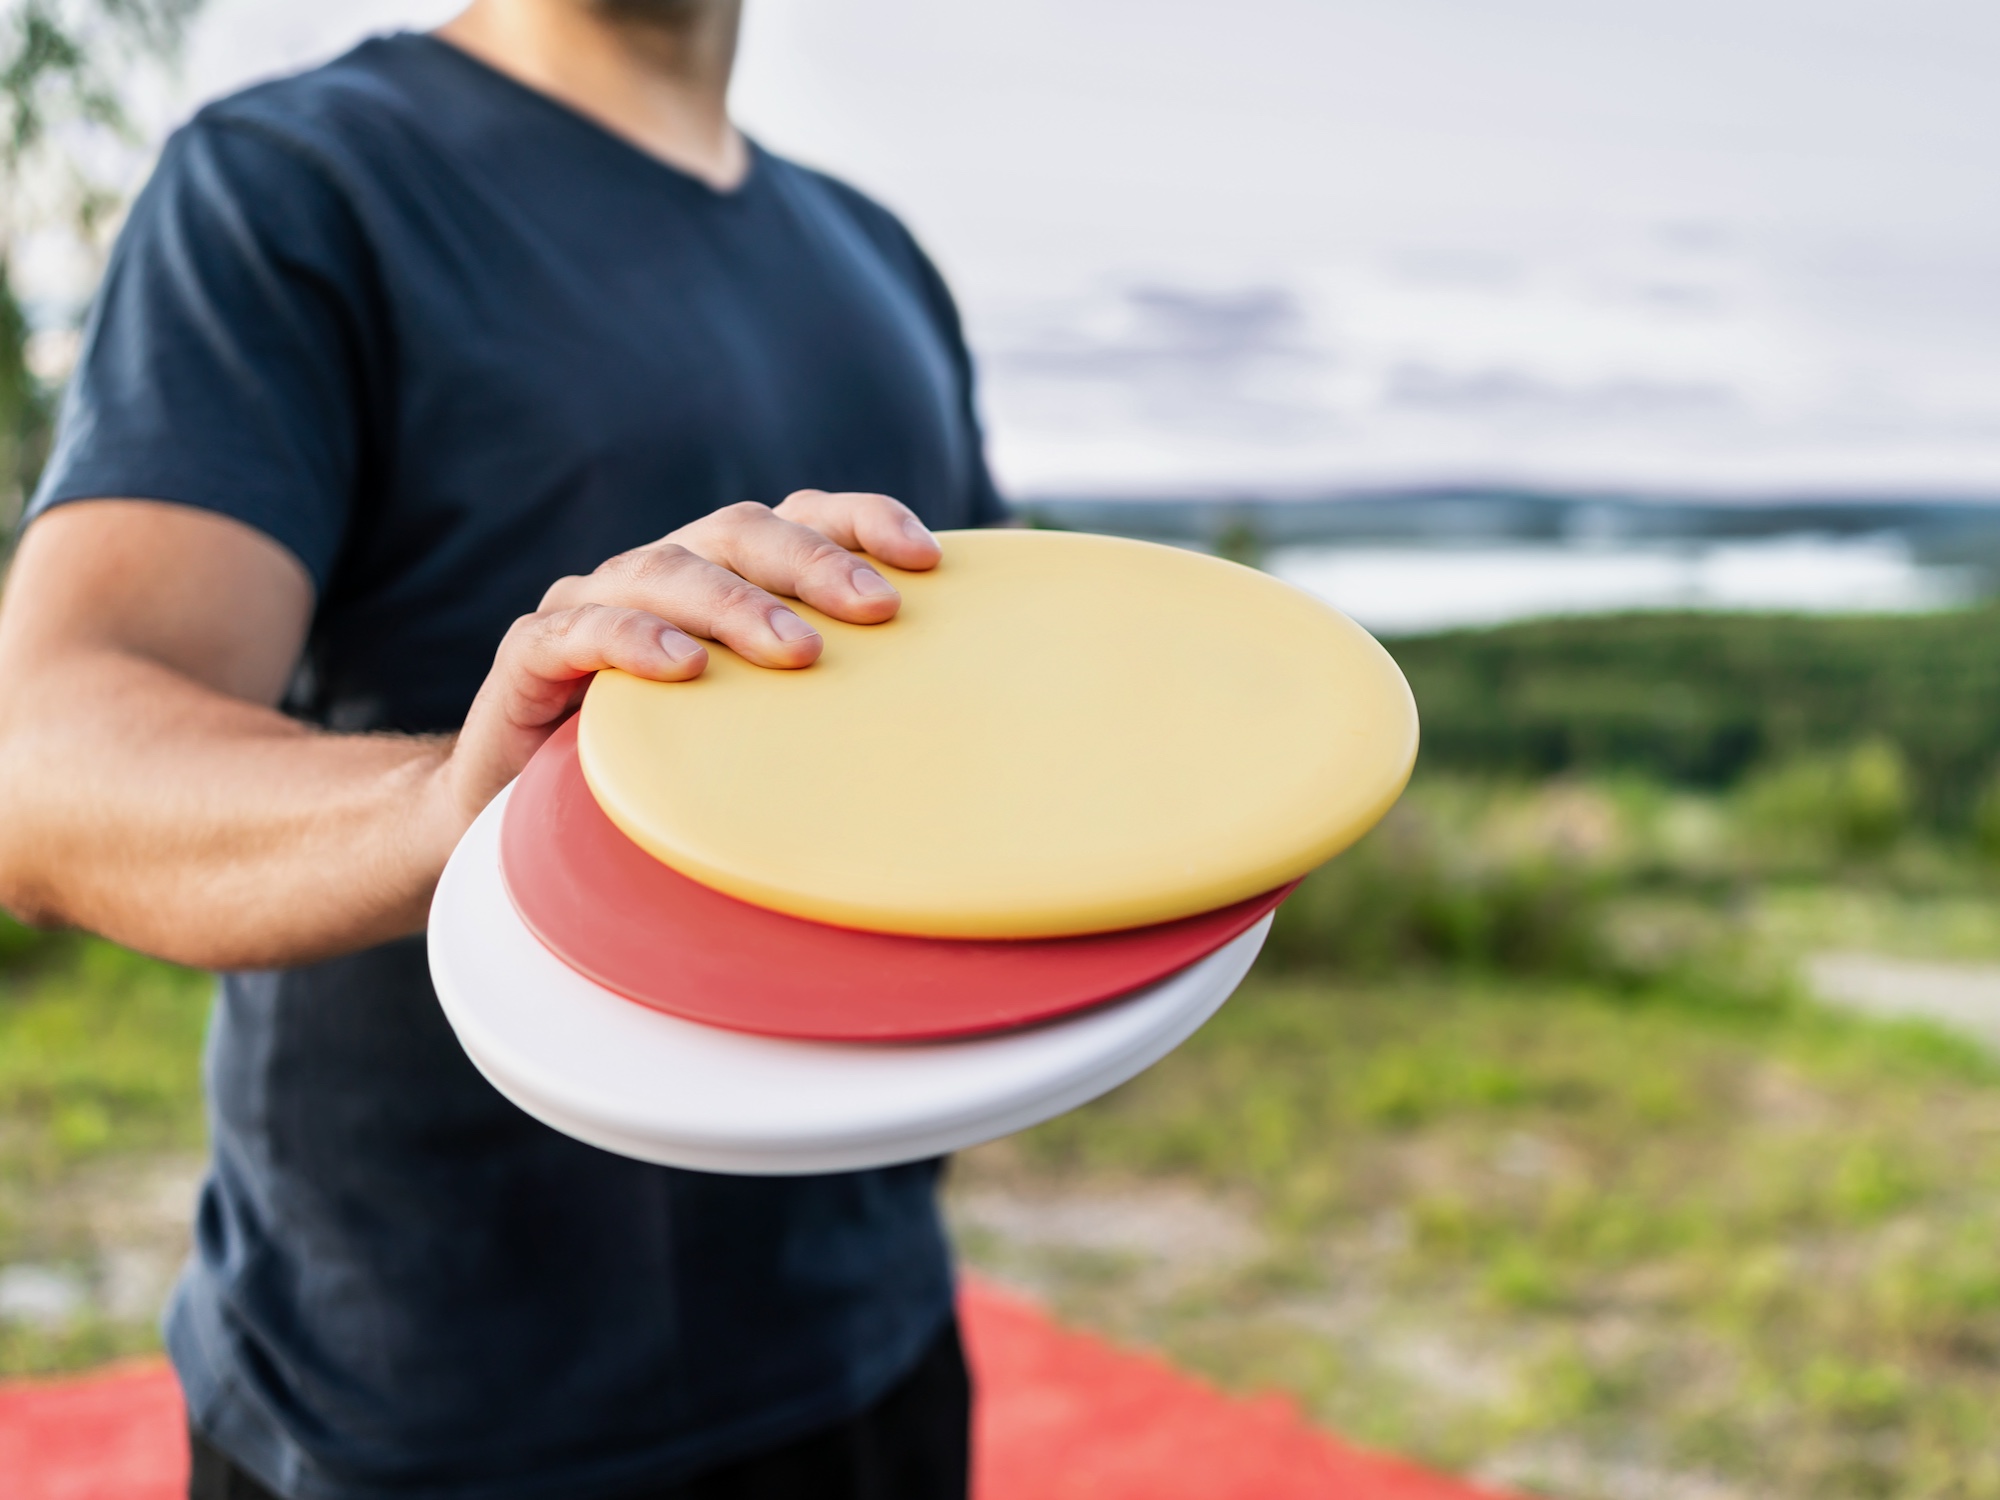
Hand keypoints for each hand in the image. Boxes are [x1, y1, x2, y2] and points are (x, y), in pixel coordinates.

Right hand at [438, 489, 942, 826]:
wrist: (517, 818)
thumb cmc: (663, 772)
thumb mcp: (757, 737)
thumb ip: (825, 713)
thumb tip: (945, 731)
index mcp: (721, 577)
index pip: (799, 517)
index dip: (861, 521)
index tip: (929, 560)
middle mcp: (660, 575)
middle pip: (739, 532)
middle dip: (814, 562)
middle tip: (877, 610)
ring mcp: (591, 606)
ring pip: (665, 568)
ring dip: (735, 603)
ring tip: (796, 652)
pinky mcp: (532, 654)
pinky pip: (579, 631)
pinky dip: (631, 638)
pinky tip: (682, 665)